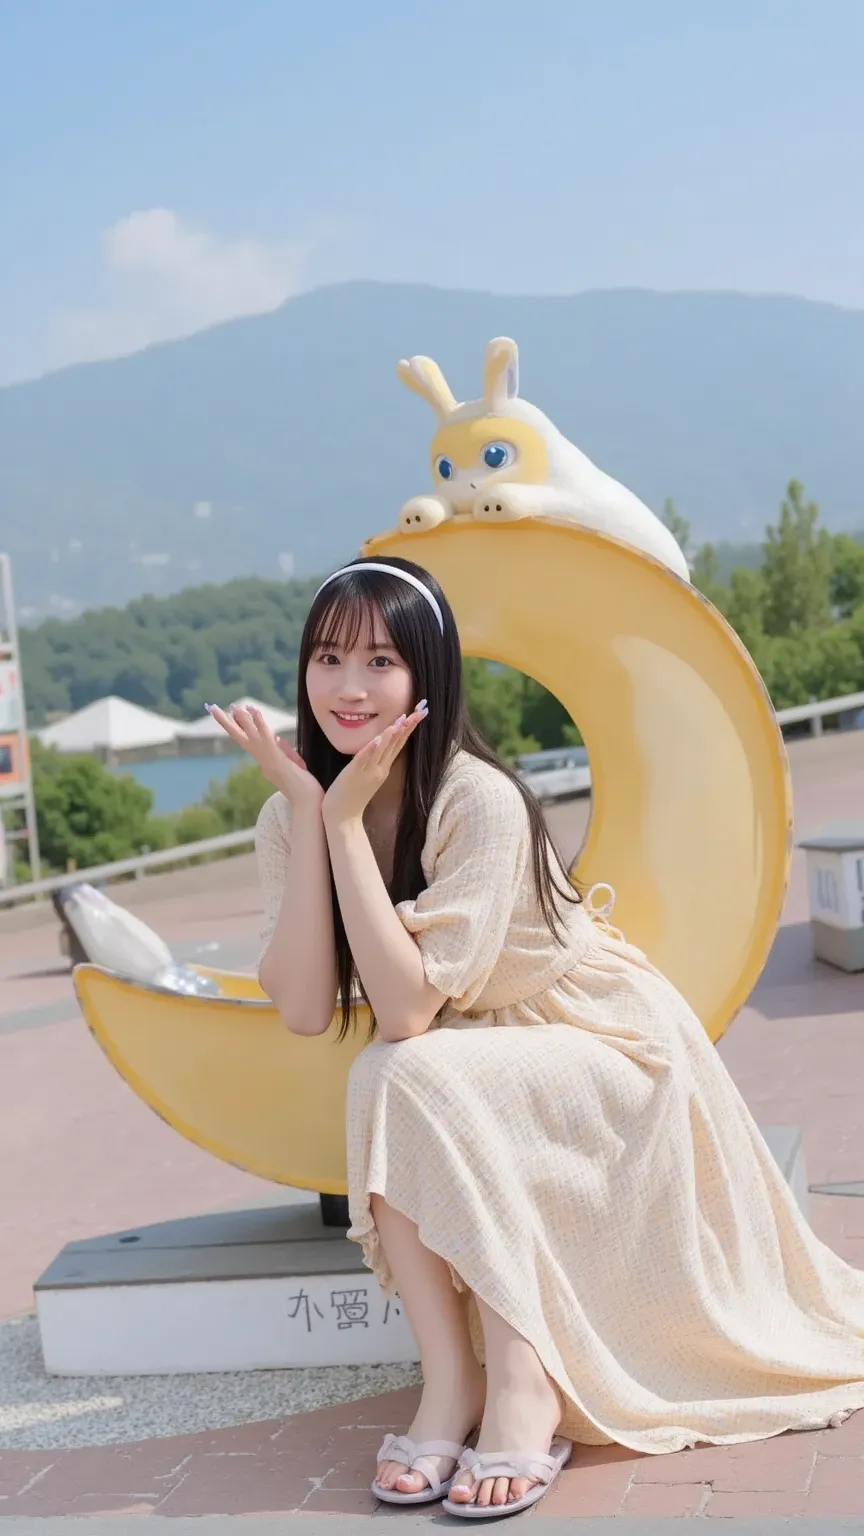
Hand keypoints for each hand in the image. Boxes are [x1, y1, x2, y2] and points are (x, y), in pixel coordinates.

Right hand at [205, 703, 322, 808]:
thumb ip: (284, 752)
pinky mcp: (278, 760)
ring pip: (251, 737)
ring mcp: (269, 761)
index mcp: (265, 763)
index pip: (248, 741)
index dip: (239, 727)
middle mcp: (263, 761)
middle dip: (226, 723)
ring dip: (242, 721)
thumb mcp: (293, 765)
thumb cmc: (303, 788)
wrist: (307, 804)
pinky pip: (267, 739)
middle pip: (241, 738)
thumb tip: (278, 738)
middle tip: (212, 708)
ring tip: (232, 706)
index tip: (232, 713)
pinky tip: (255, 712)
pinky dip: (260, 725)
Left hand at [322, 702, 427, 825]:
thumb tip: (378, 746)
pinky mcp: (355, 775)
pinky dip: (372, 748)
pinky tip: (378, 738)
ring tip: (402, 719)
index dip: (409, 727)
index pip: (399, 743)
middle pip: (396, 743)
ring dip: (392, 734)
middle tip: (422, 710)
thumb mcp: (367, 776)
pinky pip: (364, 759)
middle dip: (409, 726)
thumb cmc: (352, 796)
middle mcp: (379, 769)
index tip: (420, 712)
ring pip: (383, 749)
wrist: (343, 818)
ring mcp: (368, 772)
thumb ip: (374, 761)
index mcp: (383, 768)